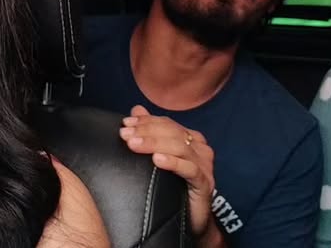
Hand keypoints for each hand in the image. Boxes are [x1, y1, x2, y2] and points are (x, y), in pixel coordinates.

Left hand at [120, 105, 224, 245]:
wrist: (191, 222)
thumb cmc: (175, 189)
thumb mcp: (160, 157)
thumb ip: (151, 133)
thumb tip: (136, 110)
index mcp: (191, 139)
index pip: (167, 124)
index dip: (146, 122)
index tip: (125, 123)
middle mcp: (200, 148)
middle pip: (173, 132)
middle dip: (146, 131)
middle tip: (125, 134)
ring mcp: (204, 165)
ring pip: (180, 147)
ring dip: (154, 144)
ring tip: (134, 145)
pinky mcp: (205, 183)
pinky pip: (189, 169)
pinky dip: (173, 162)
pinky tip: (158, 160)